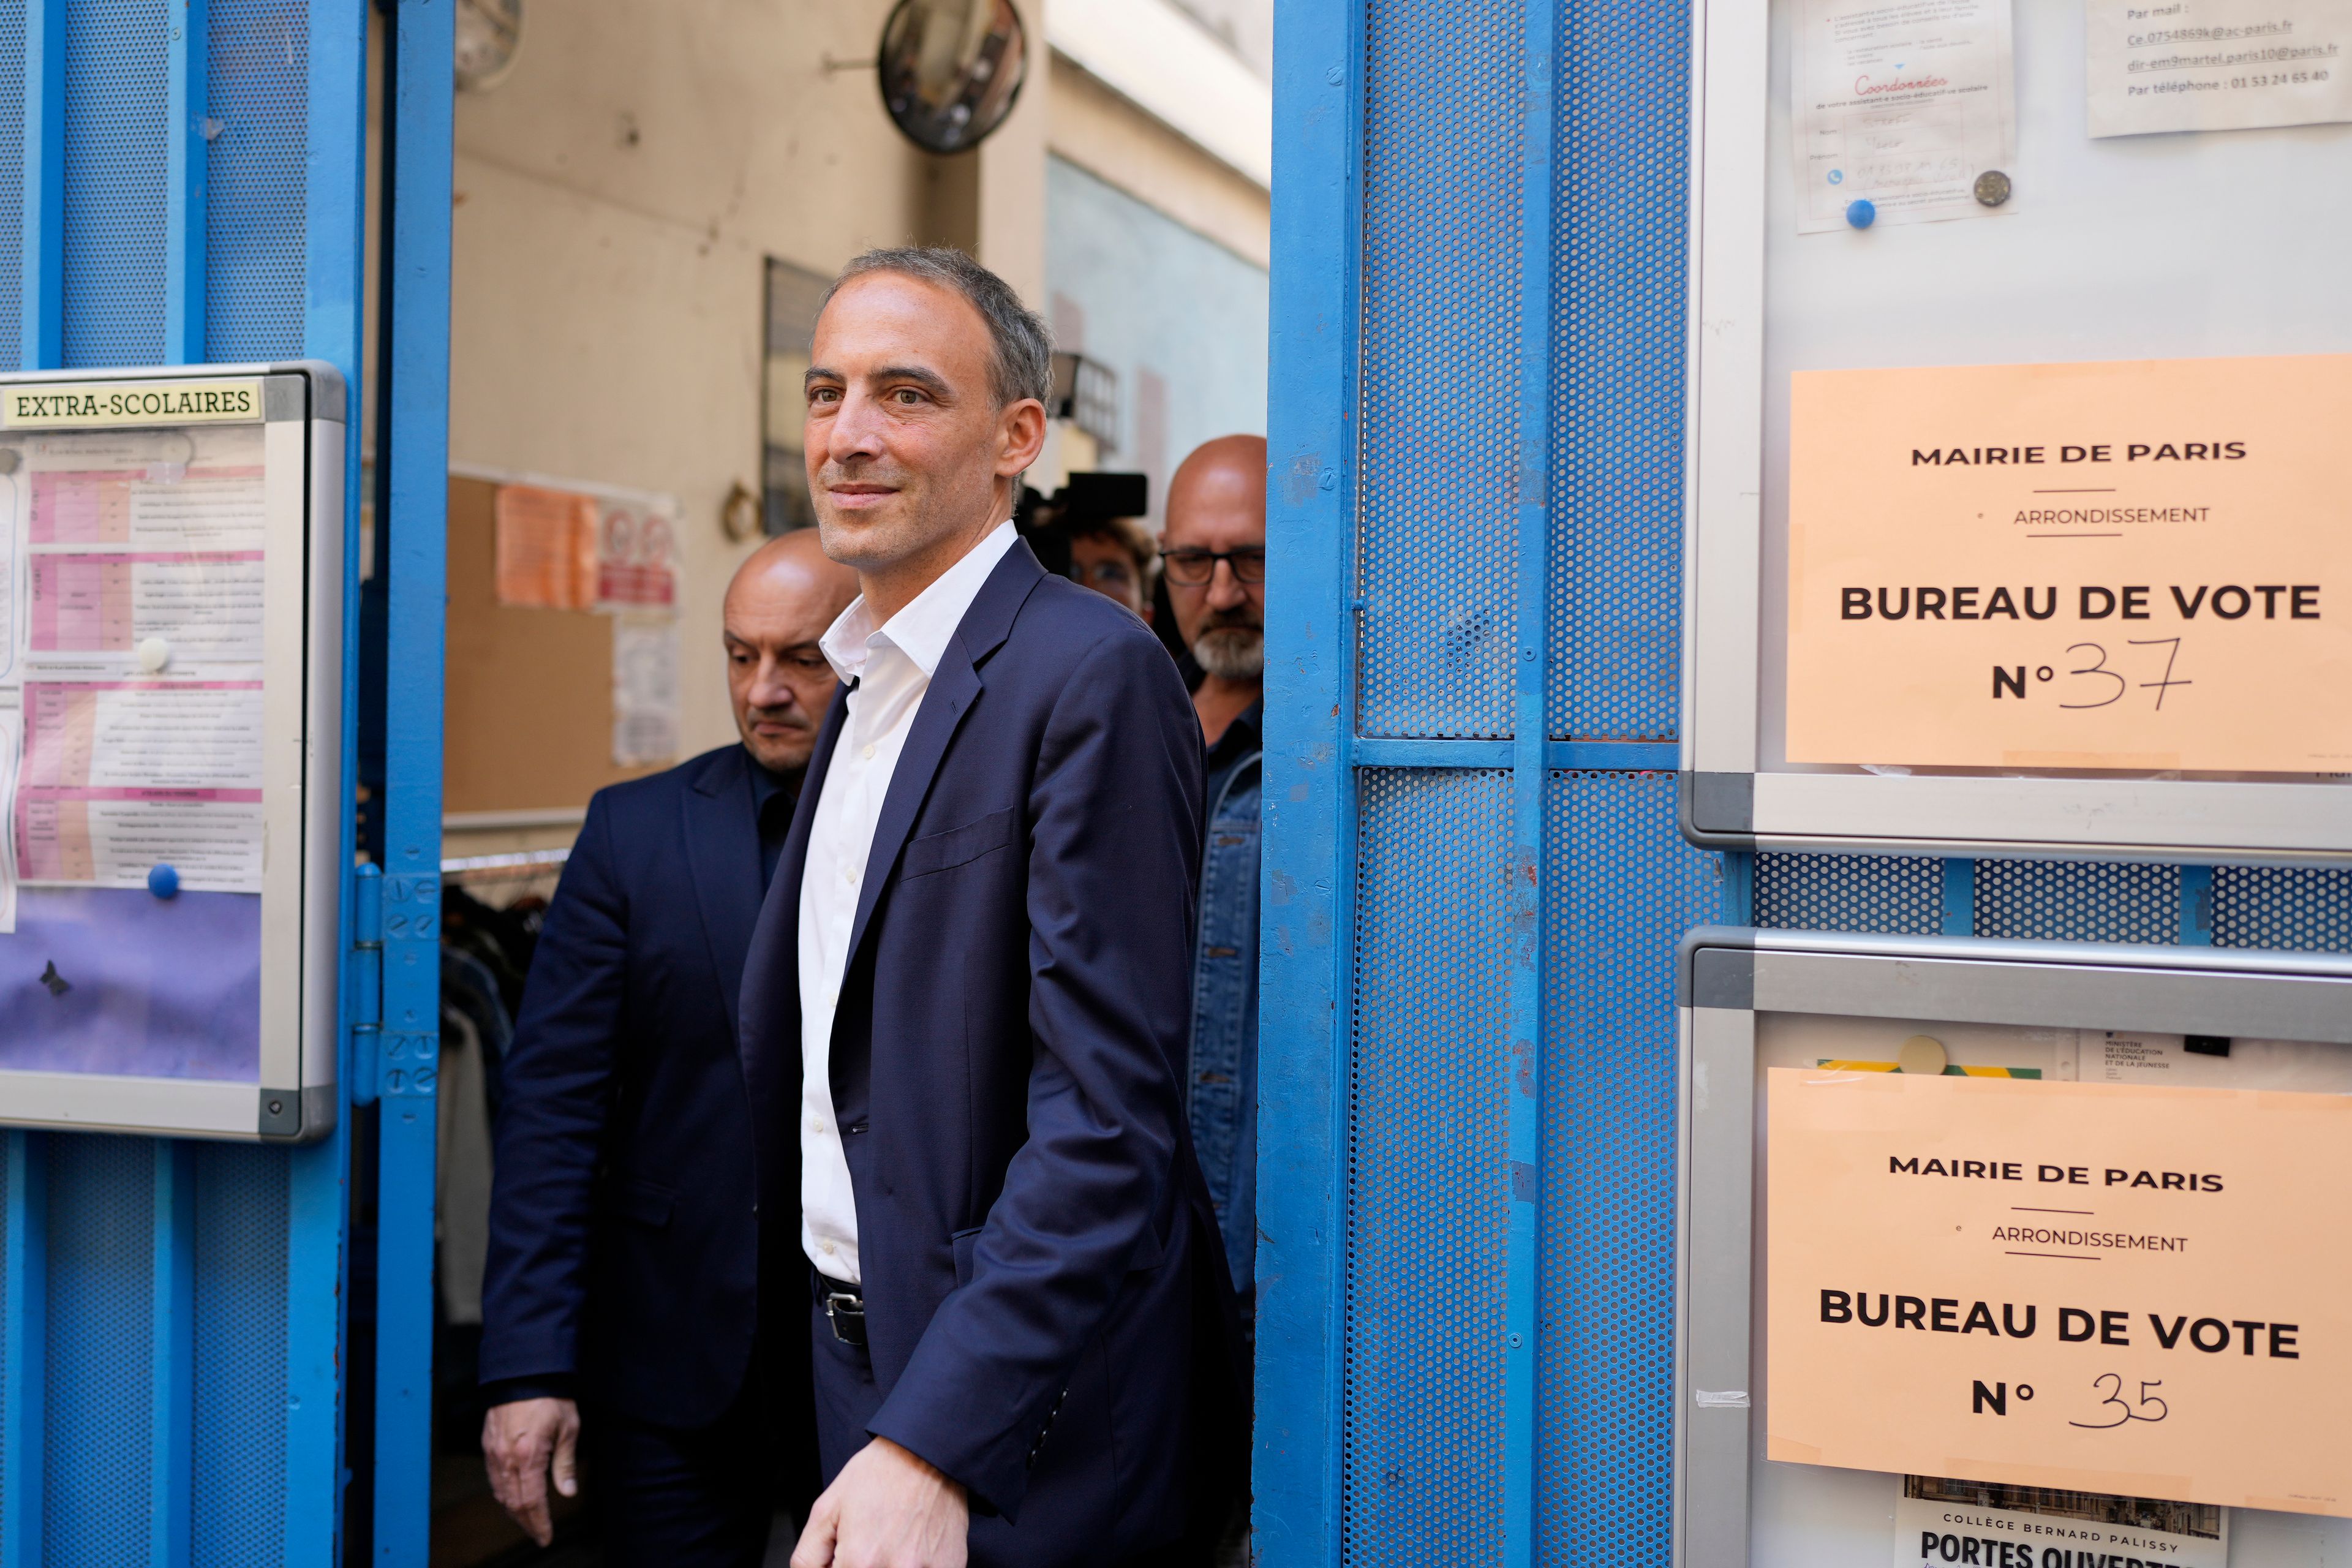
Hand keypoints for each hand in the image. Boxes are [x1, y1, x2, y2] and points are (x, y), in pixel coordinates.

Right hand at [483, 1396, 580, 1546]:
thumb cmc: (550, 1397)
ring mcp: (494, 1453)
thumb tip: (567, 1492)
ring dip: (514, 1511)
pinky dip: (503, 1494)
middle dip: (527, 1523)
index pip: (532, 1502)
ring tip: (529, 1521)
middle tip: (539, 1535)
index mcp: (528, 1456)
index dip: (539, 1523)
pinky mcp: (488, 1446)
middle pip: (514, 1503)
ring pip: (500, 1494)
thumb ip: (565, 1463)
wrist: (524, 1372)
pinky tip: (513, 1499)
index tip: (546, 1537)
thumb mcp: (568, 1428)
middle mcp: (506, 1459)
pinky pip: (494, 1479)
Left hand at [792, 1437, 967, 1567]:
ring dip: (887, 1564)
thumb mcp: (826, 1509)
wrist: (928, 1453)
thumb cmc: (879, 1475)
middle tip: (867, 1545)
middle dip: (860, 1565)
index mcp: (859, 1562)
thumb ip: (808, 1557)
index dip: (837, 1567)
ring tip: (890, 1542)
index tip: (843, 1555)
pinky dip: (914, 1565)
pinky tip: (912, 1545)